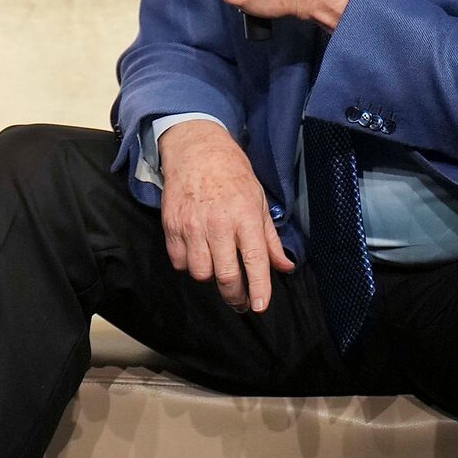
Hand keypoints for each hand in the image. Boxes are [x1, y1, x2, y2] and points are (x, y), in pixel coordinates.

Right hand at [159, 119, 294, 312]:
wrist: (196, 151)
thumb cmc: (233, 175)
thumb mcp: (260, 202)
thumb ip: (270, 238)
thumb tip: (285, 267)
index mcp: (245, 217)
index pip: (254, 261)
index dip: (259, 288)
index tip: (261, 306)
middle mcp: (218, 224)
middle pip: (225, 275)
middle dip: (235, 296)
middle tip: (241, 303)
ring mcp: (192, 226)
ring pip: (200, 272)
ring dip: (210, 277)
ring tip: (217, 270)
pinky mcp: (171, 225)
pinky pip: (179, 261)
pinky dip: (188, 265)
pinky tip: (197, 256)